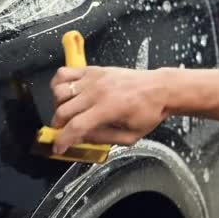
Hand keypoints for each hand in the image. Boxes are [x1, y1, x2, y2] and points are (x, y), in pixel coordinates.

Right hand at [50, 66, 170, 153]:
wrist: (160, 88)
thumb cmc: (149, 111)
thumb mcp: (130, 136)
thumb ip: (103, 139)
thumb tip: (81, 139)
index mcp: (109, 108)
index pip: (76, 126)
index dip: (63, 140)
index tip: (58, 147)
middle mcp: (98, 91)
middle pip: (63, 110)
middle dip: (58, 126)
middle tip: (64, 132)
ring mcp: (93, 78)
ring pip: (59, 91)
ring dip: (58, 106)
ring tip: (67, 112)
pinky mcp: (92, 70)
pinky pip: (64, 73)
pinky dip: (58, 84)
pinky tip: (65, 94)